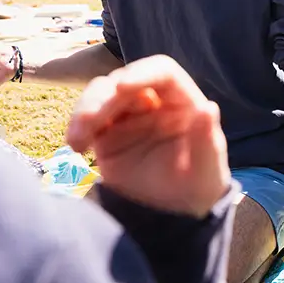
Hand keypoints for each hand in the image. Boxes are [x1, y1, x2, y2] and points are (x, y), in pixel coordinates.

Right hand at [66, 55, 230, 218]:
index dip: (142, 73)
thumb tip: (208, 108)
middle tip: (89, 121)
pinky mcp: (107, 134)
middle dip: (104, 97)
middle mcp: (153, 100)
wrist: (175, 210)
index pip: (162, 72)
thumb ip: (207, 138)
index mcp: (181, 99)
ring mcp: (128, 115)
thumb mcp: (208, 165)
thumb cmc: (199, 181)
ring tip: (76, 139)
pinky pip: (88, 121)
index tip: (122, 86)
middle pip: (124, 81)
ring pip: (101, 96)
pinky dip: (78, 128)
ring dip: (85, 110)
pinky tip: (75, 146)